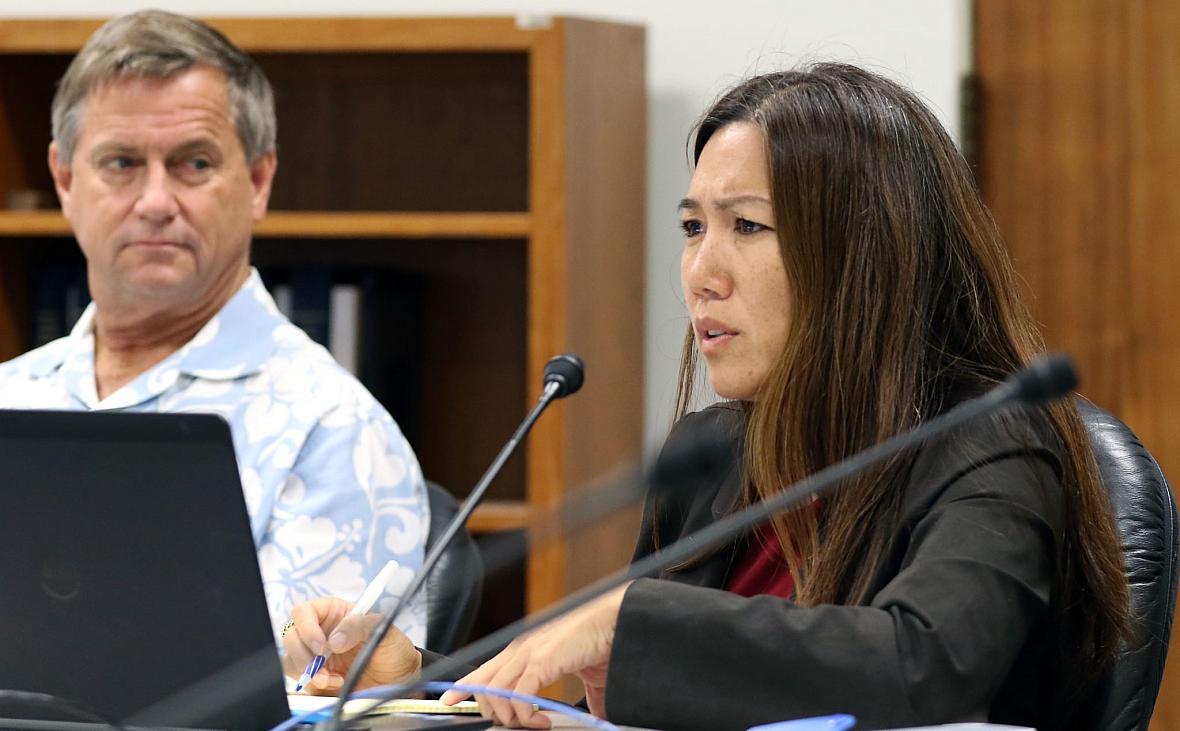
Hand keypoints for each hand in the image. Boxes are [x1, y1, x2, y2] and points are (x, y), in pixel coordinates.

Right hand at [282, 597, 421, 695]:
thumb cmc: (393, 648)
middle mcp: (320, 633)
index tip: (323, 645)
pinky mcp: (316, 677)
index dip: (307, 627)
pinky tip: (334, 683)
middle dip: (303, 653)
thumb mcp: (383, 629)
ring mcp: (316, 656)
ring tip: (331, 678)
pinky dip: (313, 684)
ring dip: (307, 670)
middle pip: (291, 636)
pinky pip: (301, 680)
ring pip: (291, 659)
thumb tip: (334, 640)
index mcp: (333, 614)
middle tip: (322, 663)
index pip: (304, 612)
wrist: (400, 679)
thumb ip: (360, 626)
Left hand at [439, 583, 629, 728]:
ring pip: (496, 692)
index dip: (464, 685)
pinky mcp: (542, 661)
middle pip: (485, 686)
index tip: (450, 700)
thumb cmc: (601, 642)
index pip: (484, 669)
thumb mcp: (584, 674)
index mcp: (525, 649)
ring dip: (510, 716)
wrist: (615, 622)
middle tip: (518, 725)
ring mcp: (529, 654)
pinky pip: (519, 694)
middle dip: (494, 712)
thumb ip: (581, 694)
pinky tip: (541, 720)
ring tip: (534, 724)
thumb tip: (595, 713)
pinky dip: (525, 713)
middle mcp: (521, 650)